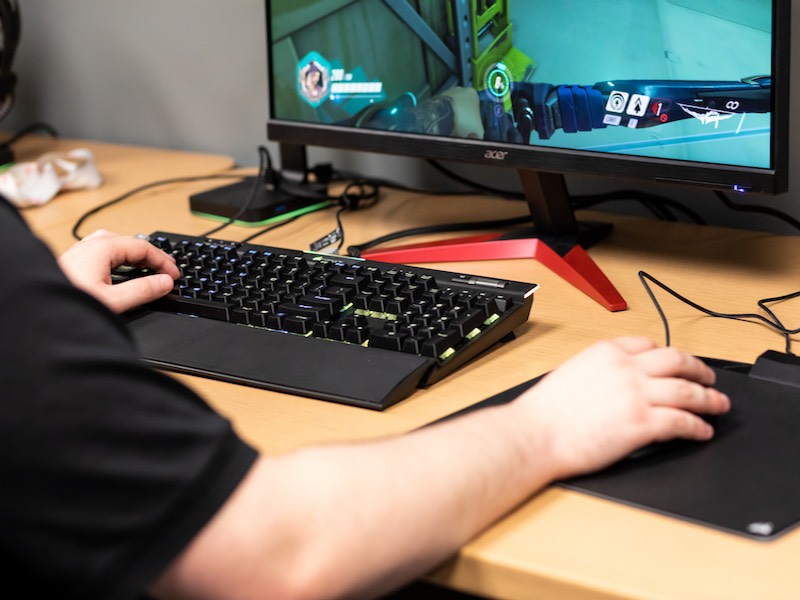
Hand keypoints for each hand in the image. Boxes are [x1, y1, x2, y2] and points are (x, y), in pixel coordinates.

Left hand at [58, 229, 178, 312]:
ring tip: (147, 268)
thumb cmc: (68, 303)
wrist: (37, 308)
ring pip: (116, 246)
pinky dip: (121, 260)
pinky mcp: (75, 260)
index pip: (143, 247)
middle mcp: (91, 244)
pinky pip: (104, 252)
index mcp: (103, 248)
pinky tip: (121, 271)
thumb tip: (165, 282)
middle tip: (166, 271)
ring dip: (135, 257)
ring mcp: (81, 251)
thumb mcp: (113, 301)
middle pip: (130, 243)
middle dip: (151, 257)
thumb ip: (143, 290)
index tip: (175, 274)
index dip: (163, 260)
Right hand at [513, 336, 730, 478]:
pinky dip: (697, 426)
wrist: (535, 434)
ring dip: (709, 399)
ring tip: (718, 405)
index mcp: (606, 352)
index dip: (667, 354)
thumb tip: (615, 381)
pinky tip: (703, 431)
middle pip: (677, 361)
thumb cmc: (544, 412)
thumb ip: (599, 370)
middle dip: (699, 369)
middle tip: (709, 378)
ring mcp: (636, 395)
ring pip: (688, 391)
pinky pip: (682, 422)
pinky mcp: (642, 424)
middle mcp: (626, 368)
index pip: (648, 344)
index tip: (675, 361)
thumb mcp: (571, 373)